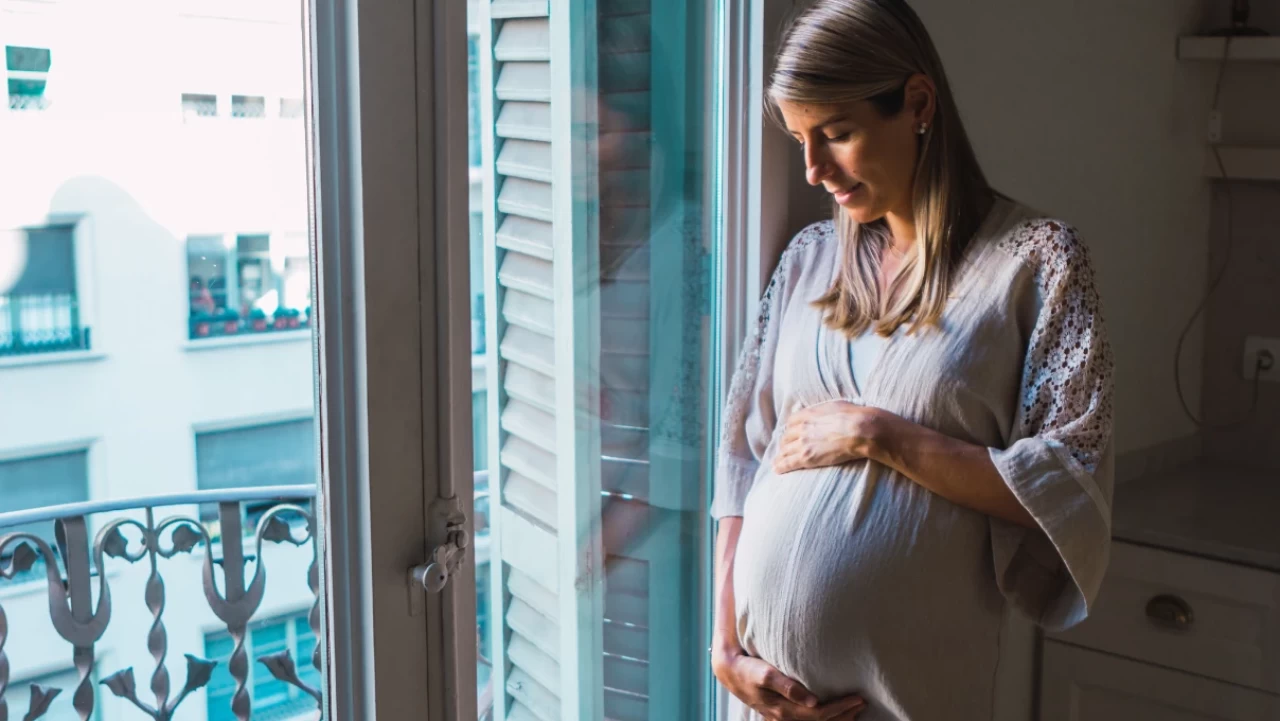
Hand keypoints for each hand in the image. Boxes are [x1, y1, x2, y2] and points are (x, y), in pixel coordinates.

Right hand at [712, 643, 866, 720]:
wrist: (730, 671)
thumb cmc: (748, 669)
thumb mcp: (764, 674)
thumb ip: (788, 686)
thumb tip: (812, 700)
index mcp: (784, 709)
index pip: (820, 714)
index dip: (840, 708)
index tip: (858, 698)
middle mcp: (785, 716)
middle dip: (844, 714)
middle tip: (862, 702)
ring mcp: (783, 716)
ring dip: (836, 718)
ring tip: (854, 709)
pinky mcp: (782, 711)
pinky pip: (808, 719)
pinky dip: (824, 717)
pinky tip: (831, 710)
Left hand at [773, 401, 881, 474]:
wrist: (858, 430)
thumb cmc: (853, 416)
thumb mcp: (835, 406)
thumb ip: (824, 411)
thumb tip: (826, 412)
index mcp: (808, 414)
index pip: (791, 422)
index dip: (790, 429)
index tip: (791, 433)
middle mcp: (802, 428)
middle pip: (786, 436)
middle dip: (785, 443)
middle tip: (785, 449)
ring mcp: (803, 443)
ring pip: (785, 450)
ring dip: (781, 456)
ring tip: (778, 461)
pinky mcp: (807, 457)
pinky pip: (788, 463)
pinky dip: (781, 466)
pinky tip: (777, 469)